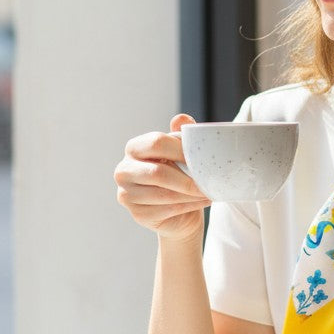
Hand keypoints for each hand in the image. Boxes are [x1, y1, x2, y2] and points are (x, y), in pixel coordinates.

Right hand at [114, 113, 210, 240]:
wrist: (179, 211)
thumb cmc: (180, 175)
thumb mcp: (182, 153)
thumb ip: (182, 135)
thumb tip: (181, 119)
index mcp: (134, 148)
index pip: (156, 142)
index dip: (181, 149)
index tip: (202, 157)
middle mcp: (124, 170)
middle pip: (158, 172)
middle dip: (188, 179)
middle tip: (209, 182)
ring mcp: (127, 194)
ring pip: (165, 194)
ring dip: (191, 194)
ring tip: (208, 192)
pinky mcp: (137, 214)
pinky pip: (168, 209)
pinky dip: (189, 206)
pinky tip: (201, 201)